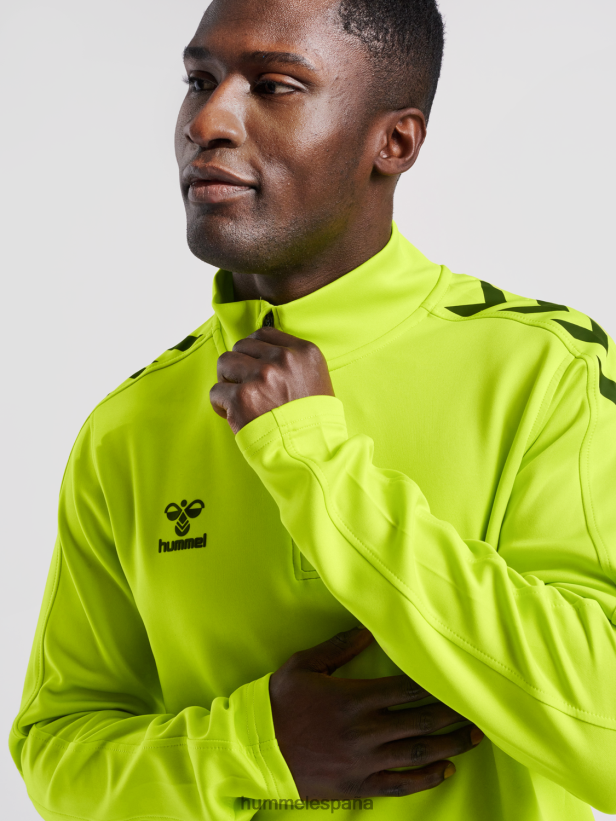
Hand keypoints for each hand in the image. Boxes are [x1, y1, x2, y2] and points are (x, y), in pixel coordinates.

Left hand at [210, 327, 334, 434]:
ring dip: (227, 380)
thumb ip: (294, 363)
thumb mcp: (318, 380)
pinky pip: (216, 391)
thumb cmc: (315, 422)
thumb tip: (263, 354)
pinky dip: (221, 405)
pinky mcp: (242, 398)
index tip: (253, 365)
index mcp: (304, 352)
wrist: (311, 453)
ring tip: (238, 398)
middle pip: (241, 346)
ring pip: (225, 363)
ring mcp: (261, 376)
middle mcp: (282, 359)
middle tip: (245, 386)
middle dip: (240, 365)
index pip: (264, 334)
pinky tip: (234, 415)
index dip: (254, 351)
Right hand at [269, 626, 483, 800]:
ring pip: (417, 753)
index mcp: (354, 698)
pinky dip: (425, 779)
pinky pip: (400, 784)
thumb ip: (338, 647)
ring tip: (474, 738)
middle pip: (421, 721)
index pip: (408, 689)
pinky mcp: (358, 785)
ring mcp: (364, 761)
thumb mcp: (304, 665)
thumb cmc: (278, 703)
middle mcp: (365, 731)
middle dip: (454, 714)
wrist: (254, 749)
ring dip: (450, 745)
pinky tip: (445, 771)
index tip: (459, 677)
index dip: (438, 684)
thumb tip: (367, 630)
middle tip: (479, 707)